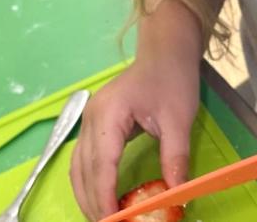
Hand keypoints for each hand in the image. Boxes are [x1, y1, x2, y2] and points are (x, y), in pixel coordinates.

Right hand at [70, 57, 199, 219]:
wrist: (166, 51)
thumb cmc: (172, 79)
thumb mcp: (179, 119)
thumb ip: (175, 157)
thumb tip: (176, 193)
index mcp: (109, 114)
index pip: (101, 164)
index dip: (104, 196)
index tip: (112, 220)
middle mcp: (91, 117)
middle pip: (84, 169)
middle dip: (93, 202)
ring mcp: (90, 119)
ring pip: (78, 166)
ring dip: (87, 195)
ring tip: (103, 218)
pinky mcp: (95, 123)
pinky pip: (84, 158)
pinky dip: (89, 181)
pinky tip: (99, 197)